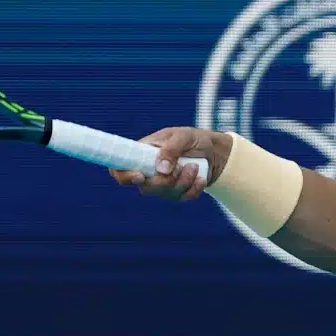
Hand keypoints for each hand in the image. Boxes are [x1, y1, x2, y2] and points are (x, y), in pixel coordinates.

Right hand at [109, 127, 233, 200]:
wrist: (215, 152)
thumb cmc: (194, 139)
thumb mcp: (183, 137)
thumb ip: (171, 149)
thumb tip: (160, 169)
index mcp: (142, 153)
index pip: (120, 168)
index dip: (123, 175)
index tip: (139, 176)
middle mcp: (149, 170)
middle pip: (145, 187)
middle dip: (164, 181)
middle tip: (180, 167)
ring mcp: (162, 183)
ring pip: (164, 194)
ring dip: (183, 182)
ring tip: (195, 167)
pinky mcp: (177, 193)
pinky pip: (181, 198)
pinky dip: (193, 190)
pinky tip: (201, 178)